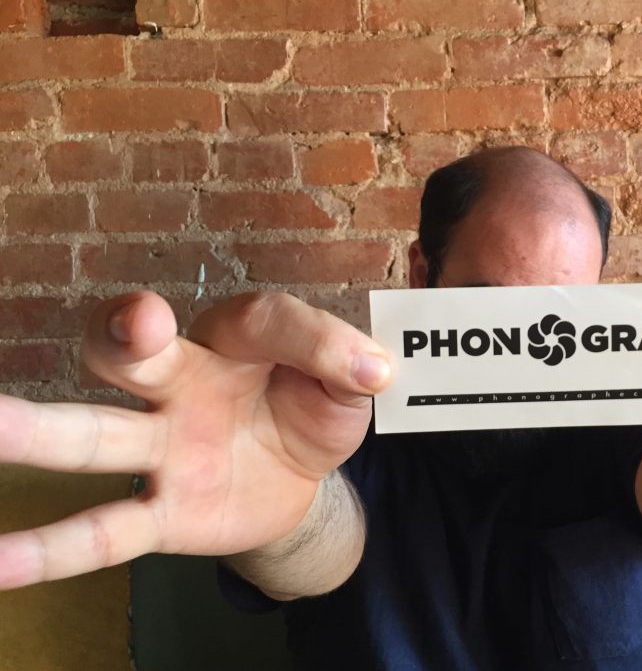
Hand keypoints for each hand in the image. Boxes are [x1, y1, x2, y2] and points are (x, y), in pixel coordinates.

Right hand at [0, 292, 389, 588]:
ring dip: (37, 432)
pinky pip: (102, 531)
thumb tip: (375, 369)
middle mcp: (181, 384)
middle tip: (133, 328)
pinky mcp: (161, 514)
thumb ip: (346, 365)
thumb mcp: (344, 384)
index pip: (261, 321)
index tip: (365, 371)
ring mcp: (162, 450)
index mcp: (234, 341)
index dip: (310, 338)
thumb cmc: (310, 409)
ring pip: (93, 435)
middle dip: (124, 336)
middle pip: (134, 352)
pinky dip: (50, 550)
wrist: (299, 479)